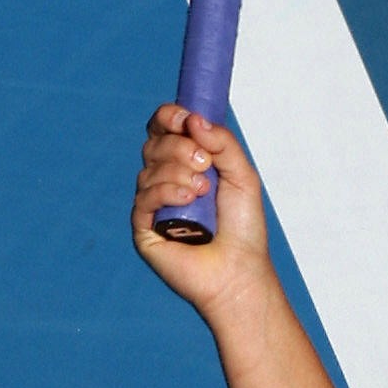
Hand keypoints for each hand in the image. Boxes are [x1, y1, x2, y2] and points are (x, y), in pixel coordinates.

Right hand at [130, 105, 275, 319]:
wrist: (239, 269)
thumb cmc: (242, 227)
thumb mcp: (242, 175)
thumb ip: (222, 143)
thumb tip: (194, 119)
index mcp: (186, 163)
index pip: (163, 128)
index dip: (169, 118)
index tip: (187, 119)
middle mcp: (165, 179)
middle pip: (154, 143)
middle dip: (181, 147)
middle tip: (206, 166)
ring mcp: (152, 203)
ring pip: (149, 169)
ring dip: (179, 173)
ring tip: (203, 192)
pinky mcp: (144, 227)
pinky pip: (144, 197)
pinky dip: (167, 191)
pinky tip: (188, 199)